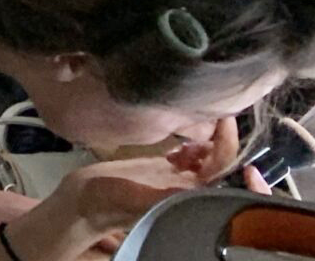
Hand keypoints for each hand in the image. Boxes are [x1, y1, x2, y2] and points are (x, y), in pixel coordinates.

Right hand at [28, 132, 237, 257]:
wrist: (84, 200)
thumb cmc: (107, 201)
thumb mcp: (136, 198)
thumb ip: (165, 193)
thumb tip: (196, 183)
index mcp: (188, 198)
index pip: (222, 171)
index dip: (229, 147)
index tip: (226, 120)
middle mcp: (189, 190)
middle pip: (220, 164)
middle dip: (220, 140)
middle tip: (214, 113)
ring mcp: (178, 180)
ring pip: (207, 160)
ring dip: (204, 142)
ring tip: (190, 131)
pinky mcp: (164, 172)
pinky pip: (190, 160)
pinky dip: (190, 147)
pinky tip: (176, 145)